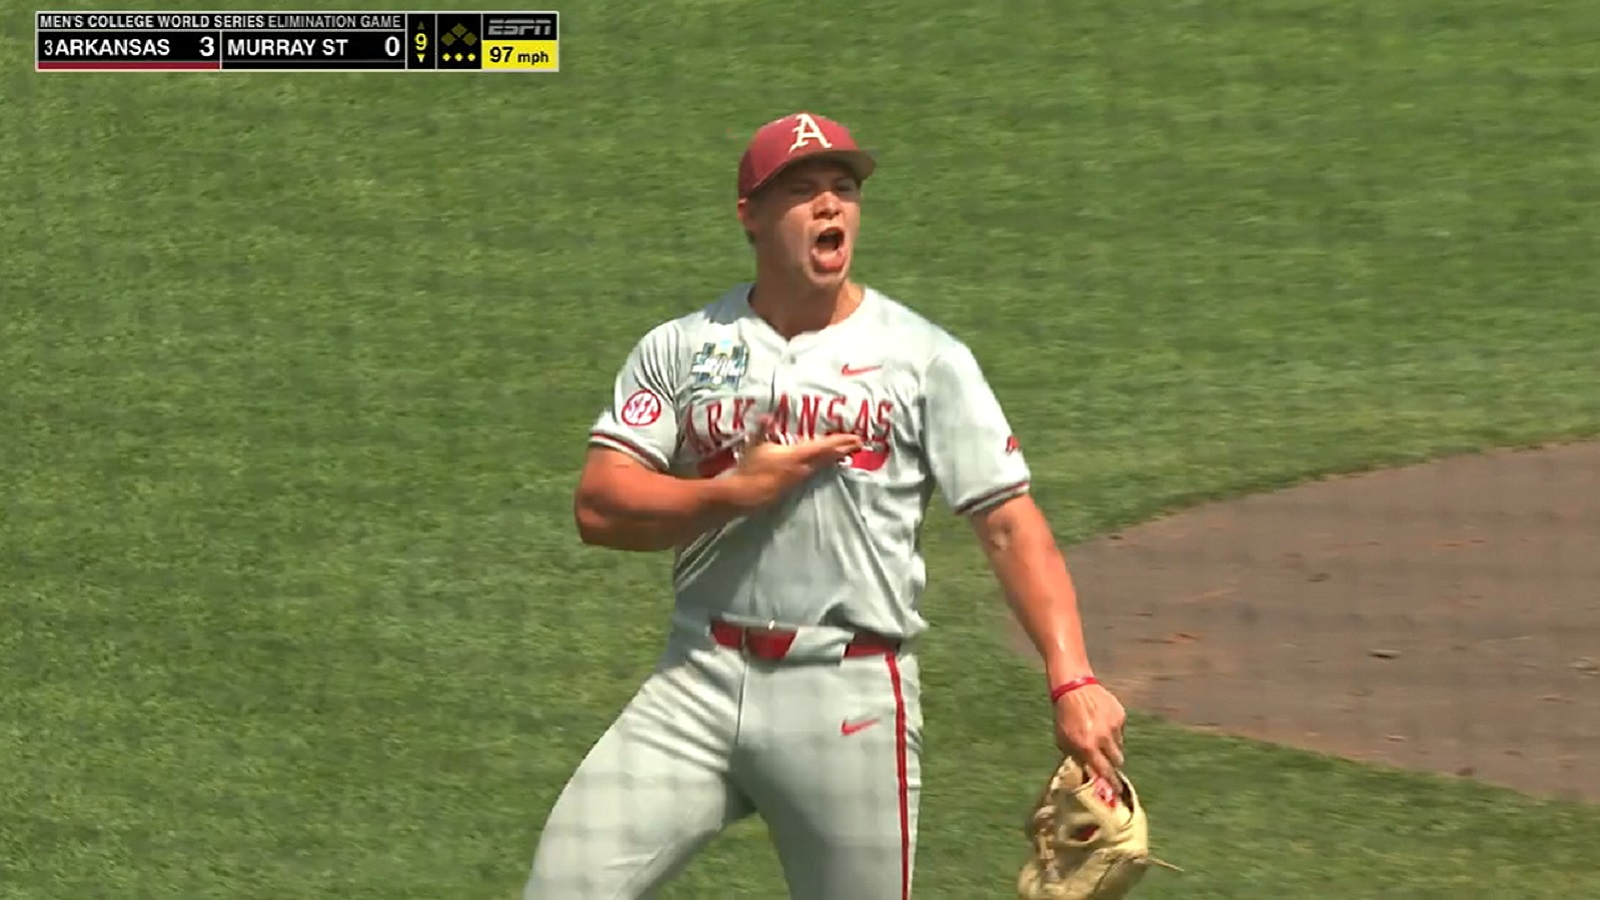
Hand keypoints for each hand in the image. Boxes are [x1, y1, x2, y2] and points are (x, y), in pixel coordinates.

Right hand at [722, 417, 861, 509]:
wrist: (746, 495)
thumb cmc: (752, 469)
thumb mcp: (756, 446)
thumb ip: (763, 430)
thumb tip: (767, 416)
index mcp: (797, 455)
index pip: (824, 447)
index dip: (840, 441)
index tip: (855, 438)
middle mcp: (803, 467)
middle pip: (828, 457)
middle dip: (844, 449)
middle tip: (860, 444)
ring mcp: (800, 479)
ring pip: (823, 465)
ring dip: (836, 457)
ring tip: (847, 452)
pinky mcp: (794, 486)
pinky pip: (815, 472)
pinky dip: (825, 465)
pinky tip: (825, 465)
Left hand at [1053, 682, 1126, 785]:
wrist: (1073, 687)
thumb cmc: (1064, 715)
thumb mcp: (1063, 740)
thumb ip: (1076, 756)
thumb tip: (1088, 770)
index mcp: (1087, 746)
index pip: (1105, 771)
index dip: (1112, 782)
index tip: (1117, 790)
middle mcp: (1103, 738)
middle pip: (1118, 760)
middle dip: (1113, 762)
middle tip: (1107, 759)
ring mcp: (1114, 726)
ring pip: (1120, 744)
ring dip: (1112, 744)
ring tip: (1099, 733)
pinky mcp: (1120, 715)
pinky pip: (1120, 729)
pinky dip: (1113, 729)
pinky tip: (1102, 720)